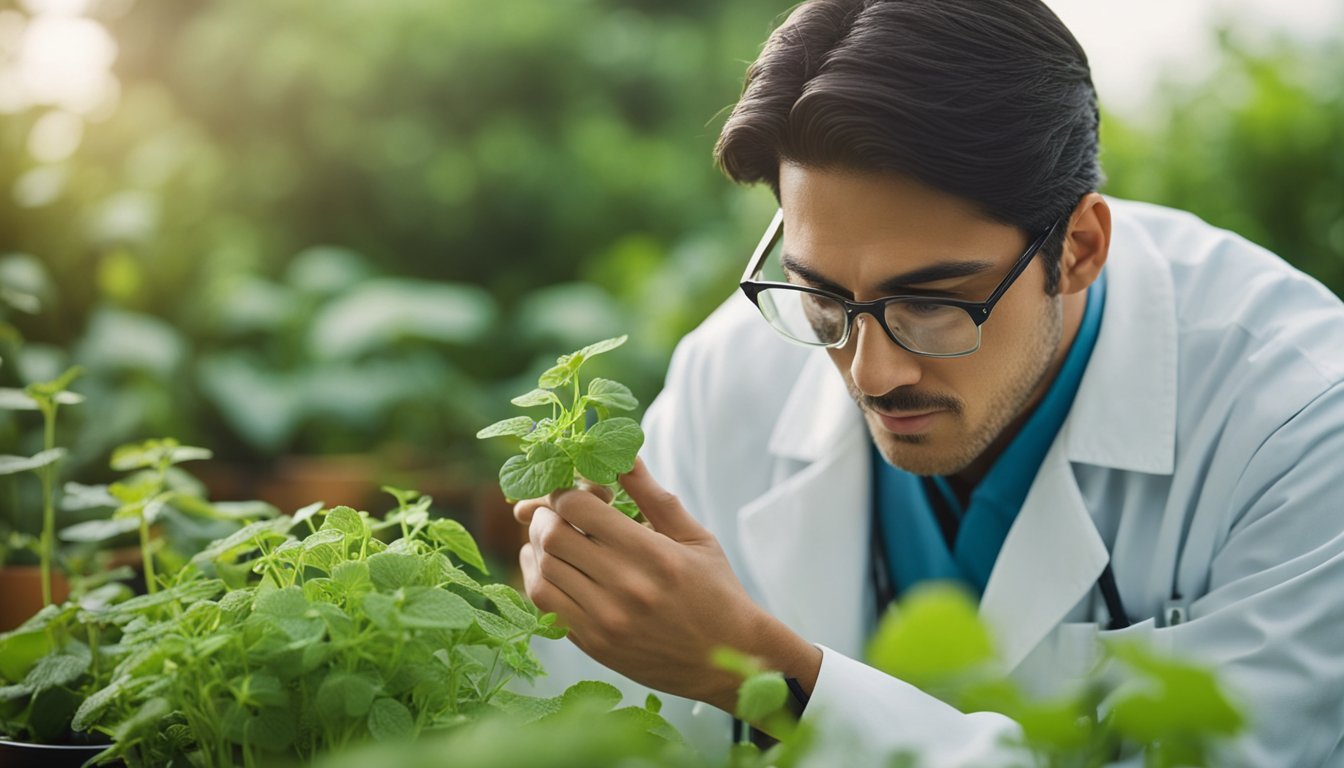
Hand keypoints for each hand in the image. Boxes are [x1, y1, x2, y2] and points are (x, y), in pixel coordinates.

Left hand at [515, 458, 820, 711]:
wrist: (726, 660)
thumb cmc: (715, 590)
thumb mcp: (693, 536)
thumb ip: (652, 494)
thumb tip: (622, 452)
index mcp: (653, 553)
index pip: (579, 506)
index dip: (566, 490)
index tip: (576, 492)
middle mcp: (625, 588)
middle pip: (552, 535)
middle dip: (546, 515)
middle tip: (558, 512)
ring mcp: (606, 620)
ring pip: (542, 570)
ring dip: (537, 546)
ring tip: (552, 537)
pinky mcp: (594, 645)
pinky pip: (544, 605)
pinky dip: (537, 578)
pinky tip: (551, 567)